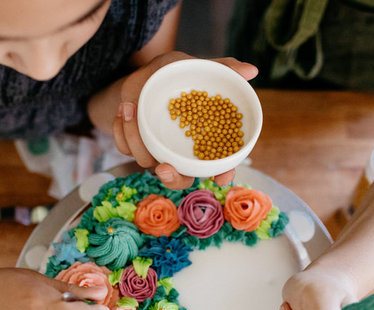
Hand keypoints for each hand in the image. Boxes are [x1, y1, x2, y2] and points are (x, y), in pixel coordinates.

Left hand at [112, 51, 257, 188]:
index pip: (218, 163)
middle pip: (182, 178)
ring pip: (147, 162)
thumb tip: (251, 70)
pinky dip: (121, 131)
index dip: (223, 173)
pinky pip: (126, 149)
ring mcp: (156, 151)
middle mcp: (179, 151)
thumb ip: (222, 69)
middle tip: (163, 167)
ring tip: (129, 106)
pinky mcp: (134, 145)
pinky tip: (122, 111)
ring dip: (135, 138)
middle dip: (173, 178)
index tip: (222, 178)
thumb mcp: (195, 67)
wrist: (143, 75)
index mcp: (201, 138)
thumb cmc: (176, 74)